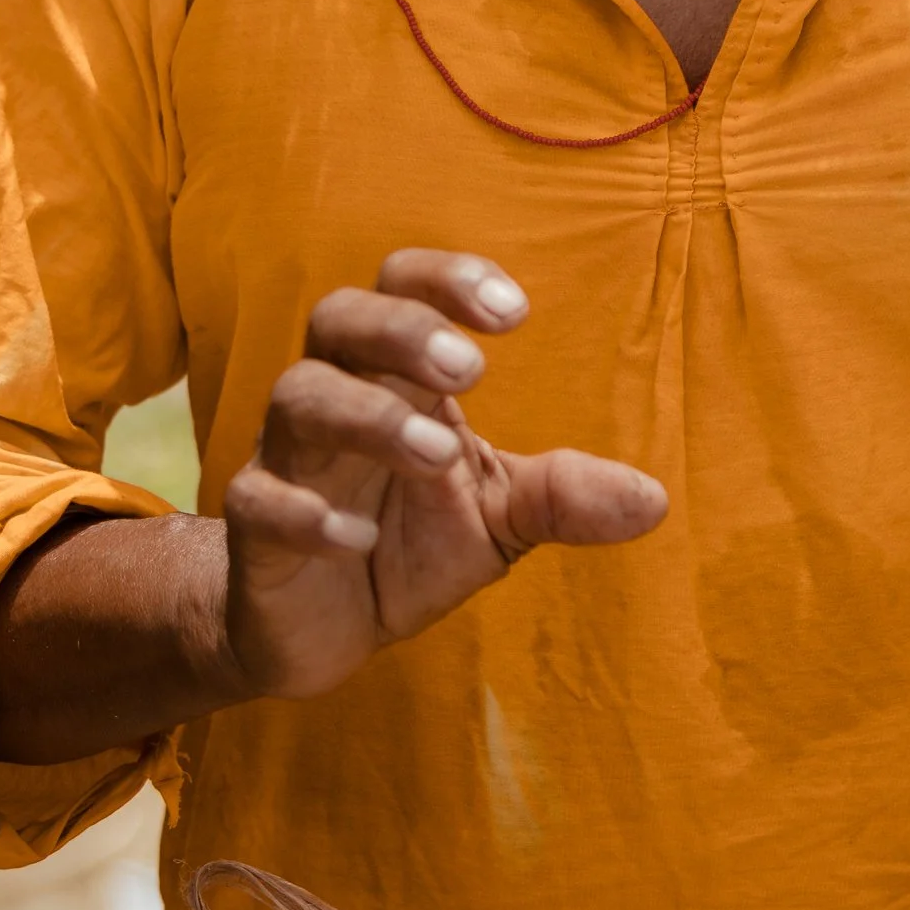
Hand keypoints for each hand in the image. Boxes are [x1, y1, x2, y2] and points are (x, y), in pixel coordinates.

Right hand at [220, 248, 665, 701]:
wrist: (317, 629)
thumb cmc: (405, 544)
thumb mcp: (497, 519)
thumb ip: (562, 497)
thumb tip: (654, 499)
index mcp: (394, 379)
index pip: (402, 286)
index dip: (447, 280)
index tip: (514, 312)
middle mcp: (335, 402)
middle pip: (338, 318)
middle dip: (400, 328)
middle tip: (468, 368)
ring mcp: (287, 461)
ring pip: (297, 398)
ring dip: (367, 416)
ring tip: (436, 454)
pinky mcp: (255, 532)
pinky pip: (259, 499)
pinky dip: (306, 513)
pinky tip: (357, 539)